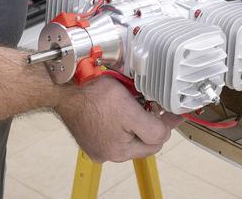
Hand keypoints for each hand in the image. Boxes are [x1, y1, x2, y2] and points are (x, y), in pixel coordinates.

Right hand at [56, 76, 182, 162]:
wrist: (65, 88)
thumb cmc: (93, 96)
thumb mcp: (131, 111)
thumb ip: (152, 128)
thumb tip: (164, 134)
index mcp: (119, 151)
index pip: (155, 142)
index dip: (167, 124)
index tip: (176, 113)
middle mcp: (107, 152)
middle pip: (141, 139)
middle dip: (150, 121)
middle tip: (156, 103)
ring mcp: (96, 144)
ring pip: (127, 133)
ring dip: (134, 119)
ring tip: (134, 101)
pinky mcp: (89, 135)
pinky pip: (112, 128)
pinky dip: (119, 118)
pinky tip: (119, 105)